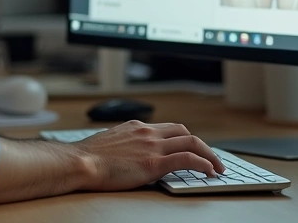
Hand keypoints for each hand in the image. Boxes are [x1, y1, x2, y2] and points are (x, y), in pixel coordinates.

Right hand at [71, 121, 224, 190]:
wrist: (80, 162)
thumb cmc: (88, 156)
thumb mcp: (108, 142)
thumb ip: (124, 143)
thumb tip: (128, 152)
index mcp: (136, 126)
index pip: (168, 128)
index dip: (184, 139)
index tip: (192, 148)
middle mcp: (147, 132)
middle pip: (184, 133)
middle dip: (201, 145)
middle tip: (210, 158)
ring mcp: (152, 146)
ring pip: (192, 143)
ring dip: (209, 155)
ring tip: (217, 167)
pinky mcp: (153, 163)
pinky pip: (187, 159)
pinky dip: (203, 164)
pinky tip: (209, 172)